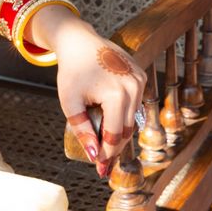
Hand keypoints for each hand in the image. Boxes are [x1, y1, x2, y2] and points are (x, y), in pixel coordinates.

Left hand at [52, 19, 145, 177]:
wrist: (79, 41)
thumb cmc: (71, 71)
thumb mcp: (70, 102)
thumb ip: (82, 129)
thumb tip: (94, 156)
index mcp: (116, 95)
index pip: (115, 134)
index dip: (107, 154)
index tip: (100, 169)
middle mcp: (133, 87)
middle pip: (126, 129)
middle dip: (114, 147)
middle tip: (103, 163)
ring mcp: (140, 80)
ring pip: (132, 117)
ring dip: (120, 131)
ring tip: (106, 144)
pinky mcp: (141, 75)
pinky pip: (136, 103)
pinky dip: (125, 114)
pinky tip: (113, 123)